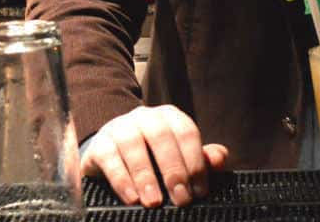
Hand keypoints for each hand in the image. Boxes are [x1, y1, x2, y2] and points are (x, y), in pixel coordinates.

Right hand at [81, 105, 229, 206]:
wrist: (109, 151)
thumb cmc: (150, 155)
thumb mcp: (176, 155)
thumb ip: (199, 158)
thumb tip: (220, 159)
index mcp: (169, 117)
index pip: (186, 133)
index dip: (195, 162)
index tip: (199, 190)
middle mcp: (145, 117)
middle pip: (161, 137)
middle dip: (173, 169)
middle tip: (181, 199)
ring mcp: (120, 127)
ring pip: (133, 145)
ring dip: (145, 175)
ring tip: (154, 201)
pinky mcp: (99, 144)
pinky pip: (109, 158)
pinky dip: (121, 179)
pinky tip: (132, 197)